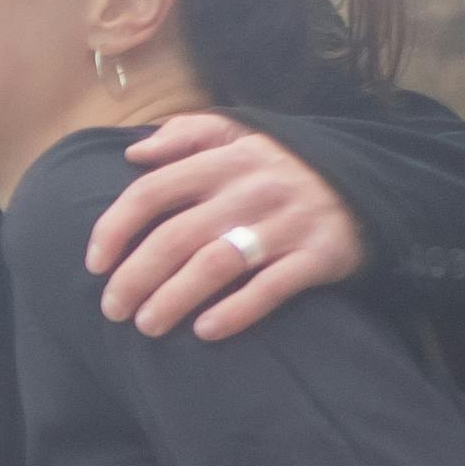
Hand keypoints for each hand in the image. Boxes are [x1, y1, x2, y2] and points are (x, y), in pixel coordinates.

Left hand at [85, 114, 368, 337]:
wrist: (370, 183)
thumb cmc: (284, 166)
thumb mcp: (240, 133)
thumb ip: (186, 135)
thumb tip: (133, 152)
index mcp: (225, 160)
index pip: (152, 192)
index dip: (115, 229)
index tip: (94, 264)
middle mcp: (250, 190)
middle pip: (175, 237)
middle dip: (134, 278)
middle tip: (113, 310)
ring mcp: (285, 224)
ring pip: (215, 265)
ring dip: (173, 299)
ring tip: (147, 326)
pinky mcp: (318, 256)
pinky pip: (270, 288)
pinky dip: (235, 312)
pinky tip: (206, 332)